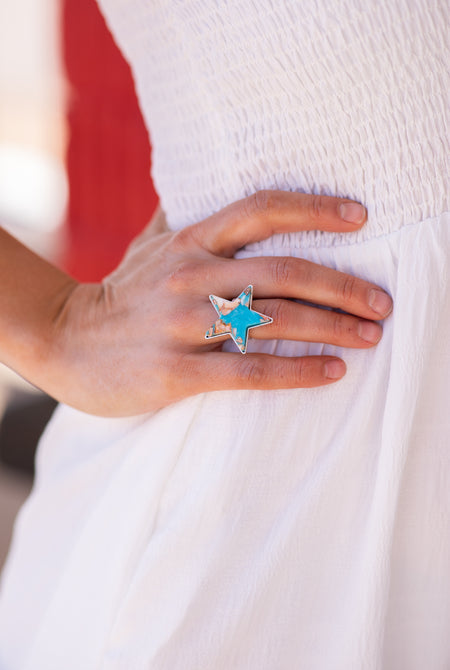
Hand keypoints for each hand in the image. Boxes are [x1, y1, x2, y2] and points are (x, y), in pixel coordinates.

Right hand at [47, 191, 391, 415]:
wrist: (66, 343)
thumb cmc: (120, 294)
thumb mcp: (148, 244)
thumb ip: (182, 214)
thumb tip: (205, 178)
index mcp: (190, 240)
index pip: (262, 210)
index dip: (315, 209)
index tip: (361, 216)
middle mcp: (192, 275)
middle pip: (284, 271)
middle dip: (342, 286)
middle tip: (381, 302)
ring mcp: (183, 324)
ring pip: (274, 320)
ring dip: (332, 327)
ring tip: (369, 335)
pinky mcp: (177, 371)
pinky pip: (250, 372)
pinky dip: (298, 371)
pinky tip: (333, 371)